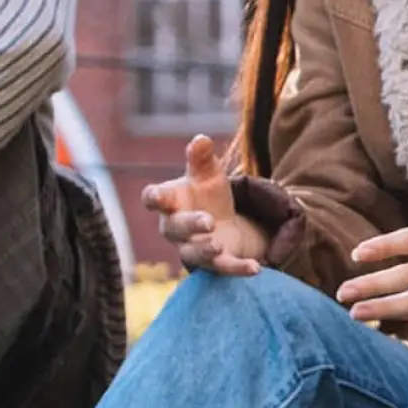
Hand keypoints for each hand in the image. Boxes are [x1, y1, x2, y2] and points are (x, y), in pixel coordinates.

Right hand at [140, 134, 268, 276]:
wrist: (222, 222)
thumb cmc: (206, 193)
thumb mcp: (207, 172)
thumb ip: (201, 157)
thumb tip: (202, 139)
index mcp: (170, 201)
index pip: (153, 198)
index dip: (154, 198)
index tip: (156, 197)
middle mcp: (175, 228)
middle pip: (175, 228)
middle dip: (190, 224)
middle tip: (207, 221)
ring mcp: (193, 248)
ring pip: (193, 254)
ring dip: (205, 250)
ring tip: (218, 244)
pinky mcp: (214, 264)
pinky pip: (223, 269)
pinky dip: (238, 269)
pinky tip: (255, 267)